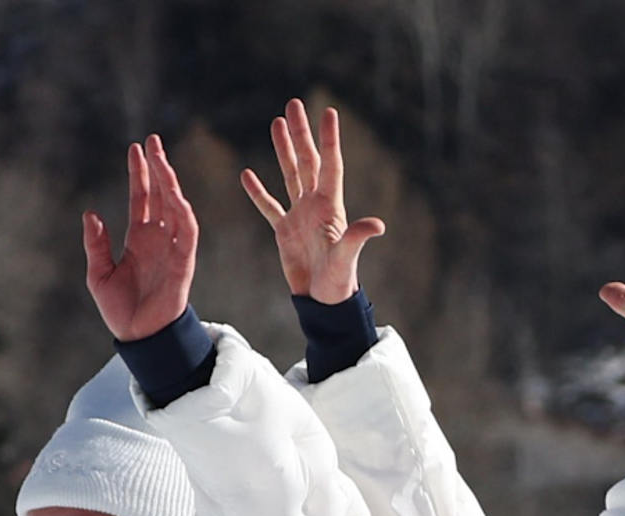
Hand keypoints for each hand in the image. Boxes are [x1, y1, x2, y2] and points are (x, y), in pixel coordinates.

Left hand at [83, 135, 197, 340]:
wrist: (138, 337)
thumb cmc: (120, 310)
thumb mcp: (99, 274)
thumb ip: (96, 244)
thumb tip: (91, 213)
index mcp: (139, 239)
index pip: (142, 198)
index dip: (140, 173)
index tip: (136, 148)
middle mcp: (158, 239)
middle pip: (161, 195)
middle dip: (159, 167)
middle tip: (153, 140)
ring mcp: (172, 249)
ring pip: (175, 207)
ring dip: (170, 183)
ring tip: (161, 160)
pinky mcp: (184, 263)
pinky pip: (188, 233)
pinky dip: (183, 214)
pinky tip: (176, 196)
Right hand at [241, 99, 383, 301]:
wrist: (323, 302)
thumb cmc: (338, 282)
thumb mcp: (347, 259)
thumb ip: (357, 238)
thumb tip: (377, 225)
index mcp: (329, 206)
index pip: (329, 164)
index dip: (329, 138)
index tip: (328, 111)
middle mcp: (314, 205)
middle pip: (307, 160)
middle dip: (301, 132)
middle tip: (293, 104)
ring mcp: (299, 216)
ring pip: (289, 174)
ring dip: (283, 149)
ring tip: (277, 122)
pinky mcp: (284, 231)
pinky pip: (269, 206)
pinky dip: (258, 192)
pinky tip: (247, 174)